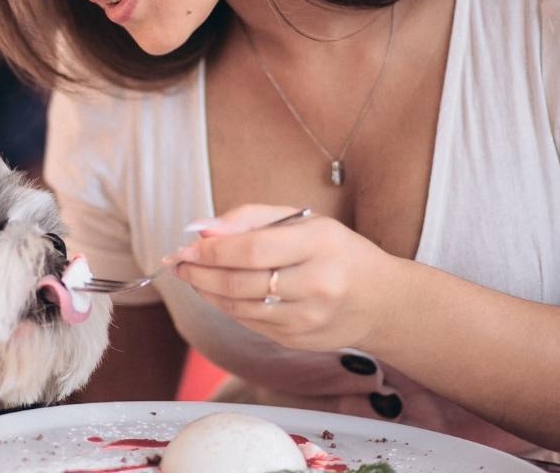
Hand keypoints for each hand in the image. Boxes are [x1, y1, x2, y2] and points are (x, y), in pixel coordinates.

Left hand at [165, 205, 406, 351]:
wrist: (382, 302)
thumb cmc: (336, 252)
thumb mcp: (303, 220)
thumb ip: (250, 218)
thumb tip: (201, 228)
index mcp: (320, 244)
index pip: (251, 250)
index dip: (211, 250)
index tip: (185, 245)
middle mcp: (316, 284)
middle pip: (239, 283)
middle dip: (199, 272)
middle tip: (177, 261)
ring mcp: (307, 318)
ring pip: (239, 307)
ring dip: (206, 291)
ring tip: (190, 274)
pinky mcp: (298, 340)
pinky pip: (248, 322)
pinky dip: (225, 306)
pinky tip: (216, 291)